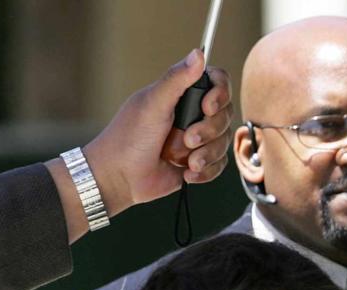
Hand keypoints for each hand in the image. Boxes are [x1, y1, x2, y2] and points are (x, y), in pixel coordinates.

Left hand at [83, 49, 233, 213]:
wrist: (121, 178)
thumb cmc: (129, 138)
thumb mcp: (152, 104)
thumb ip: (176, 79)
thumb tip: (198, 53)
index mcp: (181, 94)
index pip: (217, 83)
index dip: (220, 94)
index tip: (207, 107)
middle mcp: (192, 114)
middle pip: (225, 115)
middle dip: (209, 131)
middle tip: (188, 140)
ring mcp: (198, 139)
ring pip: (224, 142)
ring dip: (207, 154)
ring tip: (186, 162)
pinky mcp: (200, 162)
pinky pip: (219, 164)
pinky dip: (206, 171)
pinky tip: (187, 174)